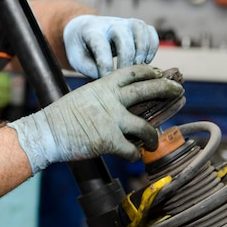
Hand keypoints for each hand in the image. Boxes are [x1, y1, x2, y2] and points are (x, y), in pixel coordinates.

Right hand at [8, 65, 183, 173]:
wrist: (47, 132)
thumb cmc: (62, 116)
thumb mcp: (84, 96)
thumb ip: (103, 96)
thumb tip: (118, 101)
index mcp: (104, 86)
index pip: (133, 72)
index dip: (149, 71)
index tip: (159, 72)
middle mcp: (111, 100)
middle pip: (147, 90)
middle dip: (167, 88)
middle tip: (179, 90)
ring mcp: (112, 120)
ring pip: (146, 127)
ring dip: (154, 136)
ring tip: (155, 141)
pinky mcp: (110, 141)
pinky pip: (132, 149)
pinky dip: (135, 154)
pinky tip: (134, 156)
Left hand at [63, 15, 158, 78]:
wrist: (84, 30)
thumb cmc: (82, 49)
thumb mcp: (78, 60)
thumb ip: (92, 69)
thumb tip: (111, 78)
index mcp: (90, 31)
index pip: (100, 44)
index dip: (105, 63)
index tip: (106, 78)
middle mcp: (109, 23)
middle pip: (122, 34)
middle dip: (126, 57)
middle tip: (125, 73)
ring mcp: (124, 22)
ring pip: (140, 28)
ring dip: (142, 50)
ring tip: (138, 67)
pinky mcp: (136, 27)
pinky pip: (151, 32)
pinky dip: (152, 47)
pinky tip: (145, 62)